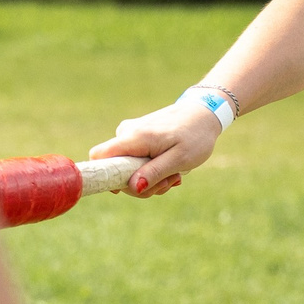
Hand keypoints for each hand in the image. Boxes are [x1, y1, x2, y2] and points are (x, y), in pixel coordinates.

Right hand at [88, 104, 220, 196]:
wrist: (205, 114)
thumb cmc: (195, 136)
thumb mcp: (179, 159)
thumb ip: (154, 173)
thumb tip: (132, 187)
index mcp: (134, 137)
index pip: (98, 156)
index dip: (104, 176)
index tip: (126, 189)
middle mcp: (127, 134)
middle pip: (115, 170)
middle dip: (140, 185)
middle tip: (168, 183)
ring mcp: (131, 135)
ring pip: (127, 169)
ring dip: (150, 180)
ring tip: (174, 175)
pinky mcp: (137, 139)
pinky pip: (135, 162)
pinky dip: (152, 171)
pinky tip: (171, 170)